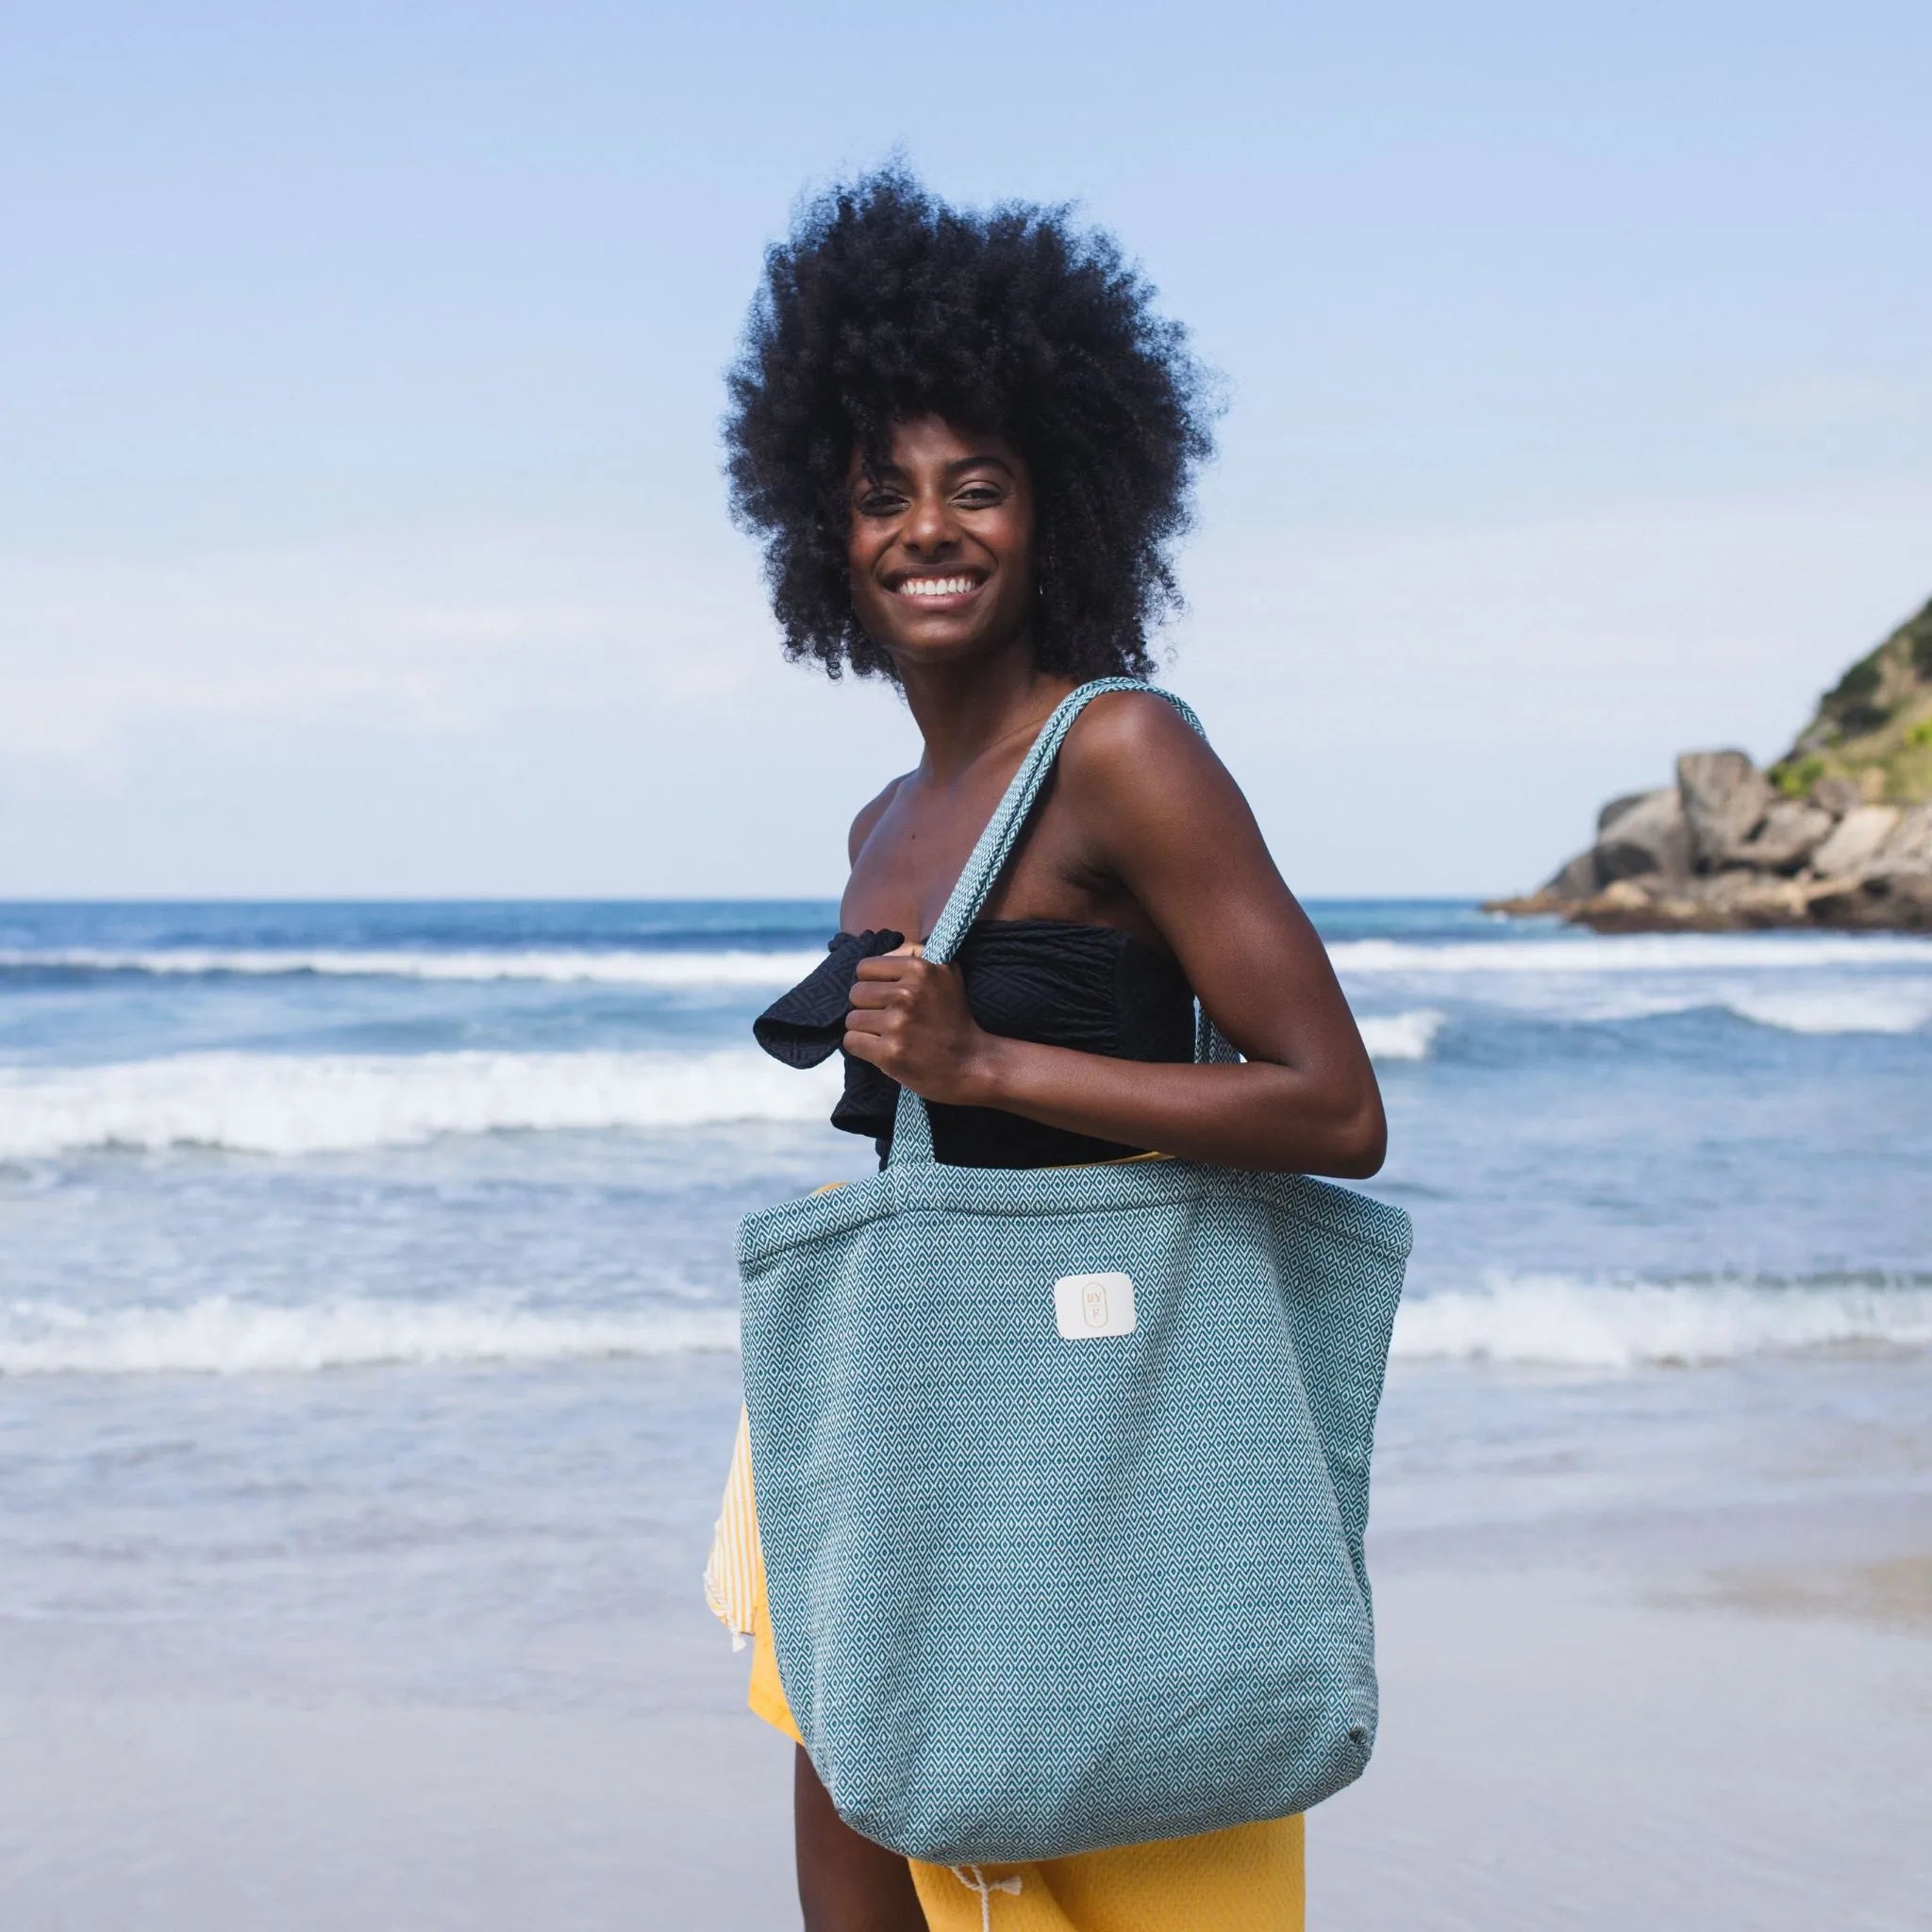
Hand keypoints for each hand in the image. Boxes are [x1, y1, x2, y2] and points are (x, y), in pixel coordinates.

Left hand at [843, 945, 998, 1104]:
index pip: (864, 968)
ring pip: (851, 1019)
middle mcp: (906, 994)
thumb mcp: (947, 975)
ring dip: (864, 1029)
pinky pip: (851, 1042)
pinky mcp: (890, 1053)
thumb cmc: (956, 1019)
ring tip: (885, 1035)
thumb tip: (888, 949)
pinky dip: (861, 1047)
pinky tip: (880, 1049)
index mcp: (919, 969)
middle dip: (867, 1007)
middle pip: (855, 993)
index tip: (885, 995)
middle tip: (886, 1018)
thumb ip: (918, 956)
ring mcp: (897, 1024)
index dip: (872, 982)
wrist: (971, 1063)